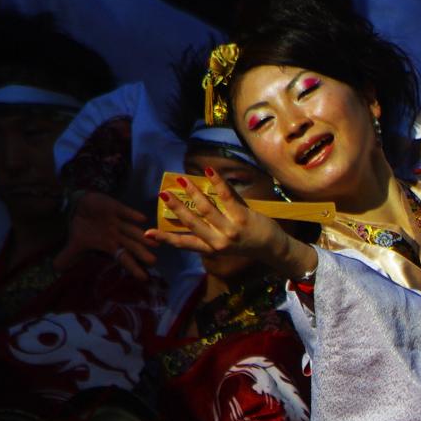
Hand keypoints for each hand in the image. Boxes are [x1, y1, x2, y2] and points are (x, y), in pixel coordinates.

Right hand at [55, 191, 156, 279]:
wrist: (79, 205)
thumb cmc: (83, 225)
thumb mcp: (75, 243)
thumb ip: (69, 256)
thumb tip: (56, 269)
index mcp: (110, 244)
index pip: (123, 258)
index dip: (133, 268)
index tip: (144, 278)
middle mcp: (117, 235)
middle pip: (132, 245)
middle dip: (142, 253)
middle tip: (154, 262)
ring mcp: (118, 221)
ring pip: (132, 230)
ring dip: (142, 236)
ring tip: (155, 242)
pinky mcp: (115, 208)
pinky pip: (125, 212)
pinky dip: (132, 215)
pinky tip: (142, 219)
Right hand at [144, 167, 317, 279]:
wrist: (273, 248)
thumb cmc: (246, 243)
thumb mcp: (223, 245)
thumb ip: (206, 234)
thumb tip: (188, 219)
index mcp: (211, 248)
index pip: (184, 243)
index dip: (165, 239)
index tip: (147, 234)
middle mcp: (218, 241)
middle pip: (192, 223)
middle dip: (176, 208)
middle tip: (163, 194)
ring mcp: (231, 230)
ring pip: (206, 209)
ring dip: (193, 193)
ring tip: (183, 180)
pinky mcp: (243, 217)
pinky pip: (227, 197)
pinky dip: (218, 183)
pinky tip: (209, 172)